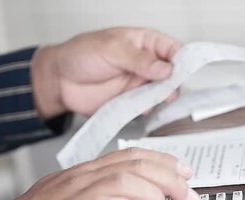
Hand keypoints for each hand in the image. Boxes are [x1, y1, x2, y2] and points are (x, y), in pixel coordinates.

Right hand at [0, 148, 198, 199]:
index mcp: (84, 176)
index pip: (130, 157)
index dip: (162, 161)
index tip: (186, 174)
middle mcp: (79, 180)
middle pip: (132, 165)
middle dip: (168, 178)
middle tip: (190, 196)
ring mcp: (68, 198)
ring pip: (117, 180)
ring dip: (150, 192)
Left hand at [31, 27, 181, 117]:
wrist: (59, 80)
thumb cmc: (80, 55)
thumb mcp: (110, 49)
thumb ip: (139, 59)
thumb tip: (165, 68)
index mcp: (144, 43)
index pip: (173, 49)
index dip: (183, 59)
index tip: (186, 71)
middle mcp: (146, 64)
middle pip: (173, 75)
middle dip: (173, 83)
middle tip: (167, 89)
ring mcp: (139, 84)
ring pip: (163, 94)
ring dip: (162, 99)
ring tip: (152, 99)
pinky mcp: (131, 102)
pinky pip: (147, 109)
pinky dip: (148, 111)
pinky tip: (142, 109)